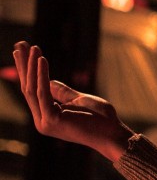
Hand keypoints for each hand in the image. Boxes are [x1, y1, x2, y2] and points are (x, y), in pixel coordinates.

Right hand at [13, 42, 134, 161]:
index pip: (32, 91)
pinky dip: (42, 75)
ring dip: (31, 66)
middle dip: (24, 65)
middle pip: (28, 88)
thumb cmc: (101, 120)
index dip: (27, 71)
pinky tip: (41, 59)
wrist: (114, 135)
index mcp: (47, 117)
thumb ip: (62, 93)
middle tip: (19, 44)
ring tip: (32, 47)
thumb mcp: (79, 100)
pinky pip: (44, 92)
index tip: (22, 52)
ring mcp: (45, 122)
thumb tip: (48, 80)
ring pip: (33, 89)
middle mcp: (42, 121)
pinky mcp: (52, 120)